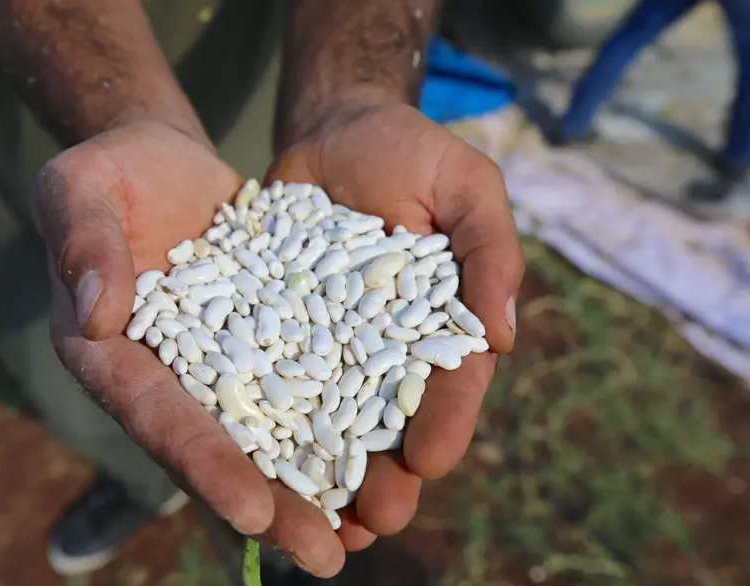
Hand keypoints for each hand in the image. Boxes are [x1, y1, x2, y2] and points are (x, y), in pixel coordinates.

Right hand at [35, 122, 329, 567]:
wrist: (157, 156)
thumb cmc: (107, 173)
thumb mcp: (81, 190)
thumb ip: (85, 245)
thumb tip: (98, 313)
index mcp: (110, 354)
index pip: (157, 417)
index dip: (203, 463)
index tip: (254, 510)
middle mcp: (166, 372)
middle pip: (222, 443)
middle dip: (273, 501)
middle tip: (327, 557)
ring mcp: (218, 358)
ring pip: (270, 426)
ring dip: (317, 474)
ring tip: (372, 523)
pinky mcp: (261, 332)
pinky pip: (301, 377)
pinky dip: (336, 413)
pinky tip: (384, 445)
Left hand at [268, 103, 523, 550]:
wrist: (334, 129)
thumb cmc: (410, 152)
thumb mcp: (465, 184)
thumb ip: (491, 250)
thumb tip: (504, 336)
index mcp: (440, 323)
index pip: (451, 383)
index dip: (444, 424)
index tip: (428, 461)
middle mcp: (385, 345)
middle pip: (388, 419)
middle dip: (383, 472)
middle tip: (372, 520)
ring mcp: (330, 341)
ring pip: (329, 417)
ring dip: (324, 473)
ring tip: (315, 524)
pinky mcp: (279, 328)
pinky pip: (270, 376)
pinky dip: (266, 422)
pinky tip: (252, 462)